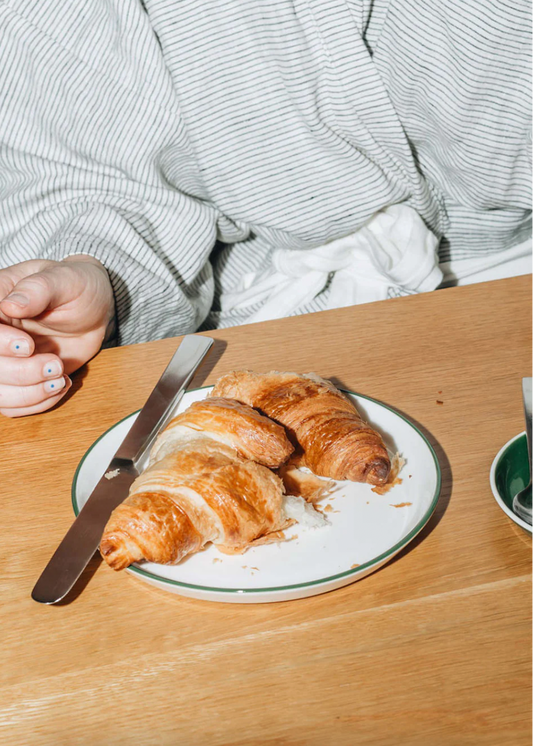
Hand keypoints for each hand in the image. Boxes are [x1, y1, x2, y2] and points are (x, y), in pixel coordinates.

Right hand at [0, 256, 113, 416]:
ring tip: (60, 378)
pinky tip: (61, 385)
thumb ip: (38, 290)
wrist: (92, 309)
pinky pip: (14, 405)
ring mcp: (4, 359)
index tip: (28, 346)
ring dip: (30, 393)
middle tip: (55, 364)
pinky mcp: (19, 379)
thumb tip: (12, 305)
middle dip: (21, 373)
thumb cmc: (76, 286)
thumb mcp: (64, 279)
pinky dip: (38, 402)